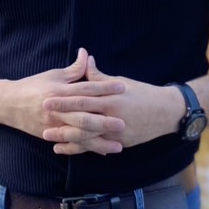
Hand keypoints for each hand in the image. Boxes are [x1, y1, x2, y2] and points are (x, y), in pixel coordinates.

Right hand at [2, 48, 126, 155]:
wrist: (8, 104)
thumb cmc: (32, 86)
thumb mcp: (53, 75)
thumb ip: (73, 69)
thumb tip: (87, 54)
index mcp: (59, 90)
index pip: (85, 89)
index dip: (104, 87)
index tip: (122, 87)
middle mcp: (57, 109)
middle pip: (84, 116)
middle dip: (104, 121)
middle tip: (124, 123)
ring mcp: (54, 125)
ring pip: (79, 134)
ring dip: (99, 141)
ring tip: (119, 145)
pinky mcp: (51, 135)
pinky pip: (72, 143)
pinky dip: (87, 148)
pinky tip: (102, 151)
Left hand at [40, 55, 180, 154]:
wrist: (167, 112)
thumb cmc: (143, 94)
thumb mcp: (121, 82)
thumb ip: (100, 77)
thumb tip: (85, 59)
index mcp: (111, 98)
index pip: (83, 98)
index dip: (64, 100)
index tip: (47, 99)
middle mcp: (112, 115)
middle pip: (82, 118)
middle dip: (61, 119)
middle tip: (41, 117)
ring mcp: (116, 132)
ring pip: (87, 136)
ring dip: (65, 137)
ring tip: (47, 136)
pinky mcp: (119, 142)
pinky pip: (95, 147)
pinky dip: (79, 148)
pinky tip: (63, 148)